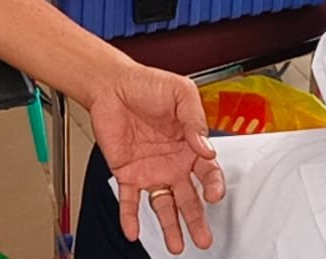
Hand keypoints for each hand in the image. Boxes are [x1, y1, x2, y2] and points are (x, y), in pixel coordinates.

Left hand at [89, 65, 225, 254]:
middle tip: (204, 239)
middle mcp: (173, 163)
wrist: (111, 84)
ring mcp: (151, 170)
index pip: (208, 173)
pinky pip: (129, 201)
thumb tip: (205, 148)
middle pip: (189, 198)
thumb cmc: (147, 84)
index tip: (214, 194)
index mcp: (190, 146)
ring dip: (170, 226)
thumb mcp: (180, 92)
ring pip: (164, 205)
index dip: (214, 186)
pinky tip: (133, 231)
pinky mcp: (127, 173)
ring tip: (176, 245)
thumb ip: (195, 120)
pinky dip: (130, 217)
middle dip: (197, 220)